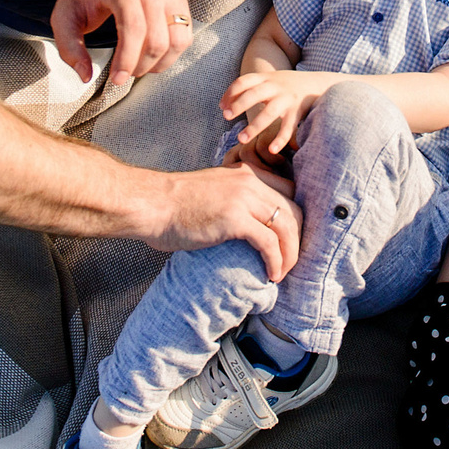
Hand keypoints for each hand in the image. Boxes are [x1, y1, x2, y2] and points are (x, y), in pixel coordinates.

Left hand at [51, 0, 191, 84]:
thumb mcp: (64, 13)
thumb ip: (69, 47)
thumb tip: (86, 75)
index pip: (134, 29)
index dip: (127, 60)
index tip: (116, 79)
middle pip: (157, 40)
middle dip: (141, 66)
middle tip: (124, 74)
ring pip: (177, 40)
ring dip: (160, 63)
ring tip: (140, 67)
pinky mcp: (178, 0)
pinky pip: (185, 35)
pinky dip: (172, 53)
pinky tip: (153, 55)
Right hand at [144, 162, 302, 281]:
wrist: (151, 205)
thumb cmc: (173, 205)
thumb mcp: (212, 192)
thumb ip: (233, 200)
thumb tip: (243, 226)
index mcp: (245, 173)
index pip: (288, 192)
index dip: (293, 219)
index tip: (288, 241)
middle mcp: (249, 181)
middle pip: (293, 210)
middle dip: (297, 239)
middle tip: (289, 261)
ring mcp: (243, 198)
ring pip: (286, 226)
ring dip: (290, 254)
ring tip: (283, 273)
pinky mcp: (234, 218)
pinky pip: (269, 242)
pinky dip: (276, 261)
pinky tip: (272, 274)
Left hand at [217, 68, 335, 159]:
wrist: (318, 83)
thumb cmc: (286, 85)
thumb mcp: (269, 80)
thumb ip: (249, 89)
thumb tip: (224, 105)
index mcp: (266, 78)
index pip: (243, 81)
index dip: (230, 93)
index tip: (222, 107)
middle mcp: (276, 86)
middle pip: (254, 94)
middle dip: (239, 104)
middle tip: (227, 117)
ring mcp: (287, 99)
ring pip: (270, 112)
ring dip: (254, 126)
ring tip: (242, 139)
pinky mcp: (298, 111)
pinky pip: (288, 127)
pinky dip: (280, 139)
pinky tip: (271, 150)